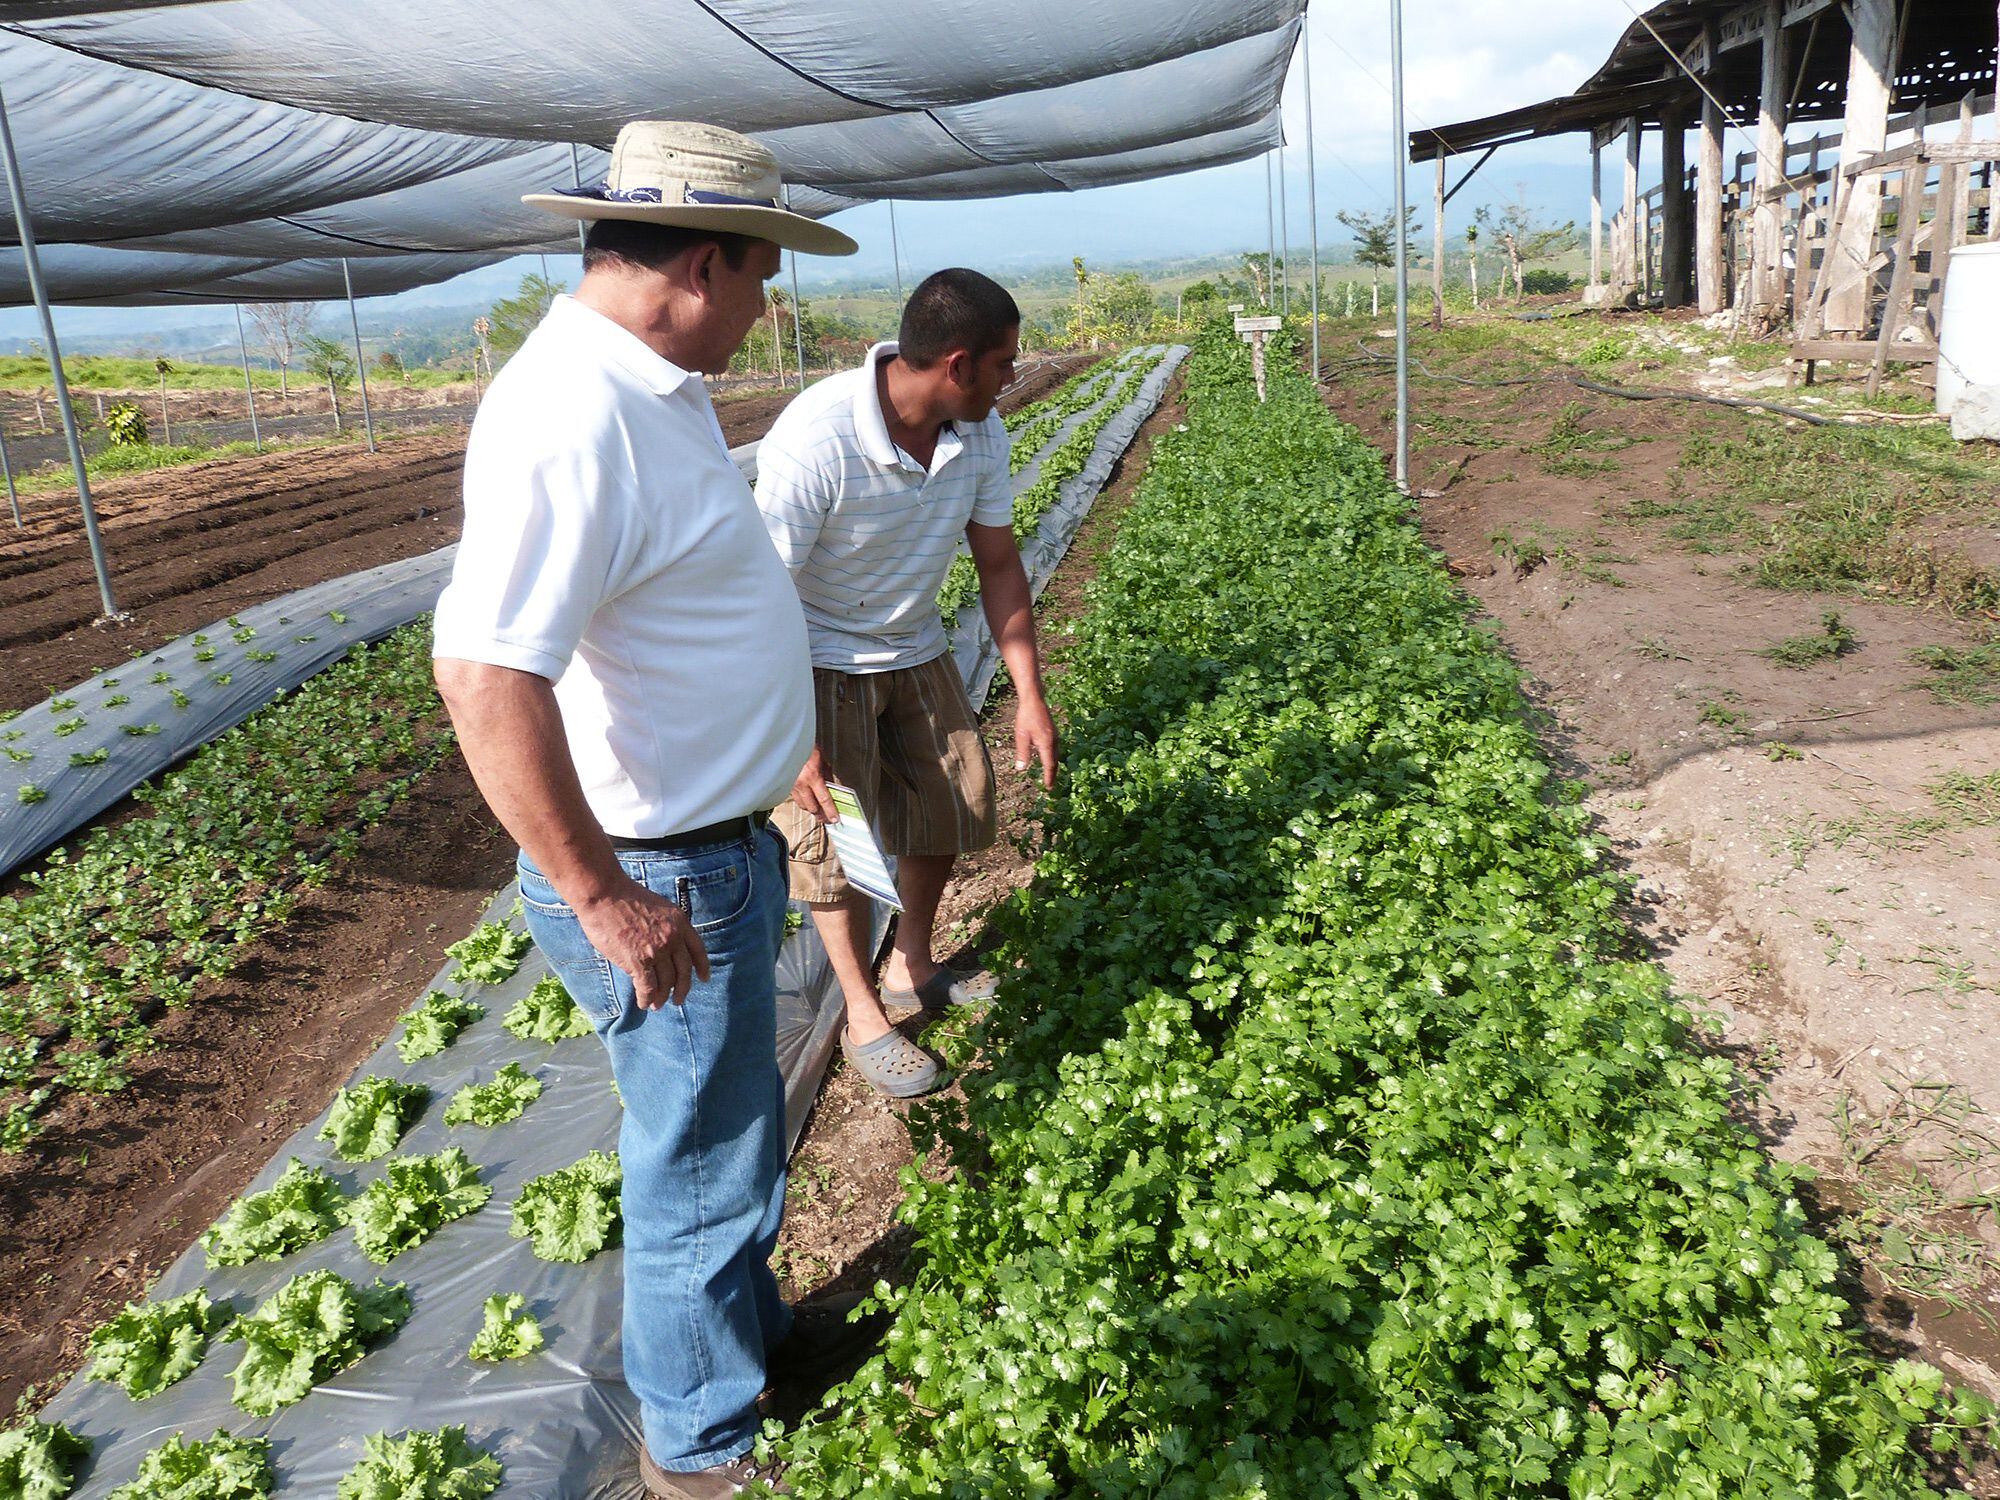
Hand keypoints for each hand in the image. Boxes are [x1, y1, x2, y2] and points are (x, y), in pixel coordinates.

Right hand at [573, 876, 711, 1008]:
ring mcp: (657, 950)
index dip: (702, 966)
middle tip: (678, 1000)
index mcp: (679, 922)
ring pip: (666, 982)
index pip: (697, 949)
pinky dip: (646, 999)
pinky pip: (647, 988)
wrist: (604, 894)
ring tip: (656, 1005)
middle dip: (682, 989)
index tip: (703, 979)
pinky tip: (643, 1004)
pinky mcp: (639, 961)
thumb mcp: (658, 906)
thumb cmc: (624, 897)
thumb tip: (665, 948)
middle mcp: (673, 937)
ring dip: (661, 997)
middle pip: (683, 971)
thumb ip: (665, 926)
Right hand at [791, 744, 839, 822]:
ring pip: (803, 805)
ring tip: (819, 812)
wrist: (788, 742)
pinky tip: (807, 802)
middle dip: (821, 815)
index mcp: (813, 777)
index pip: (824, 799)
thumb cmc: (807, 748)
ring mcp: (792, 786)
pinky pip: (795, 799)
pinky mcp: (786, 785)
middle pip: (812, 807)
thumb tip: (833, 788)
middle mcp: (801, 784)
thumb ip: (828, 776)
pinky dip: (803, 802)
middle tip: (827, 819)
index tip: (835, 819)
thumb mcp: (823, 760)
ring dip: (811, 810)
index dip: (830, 811)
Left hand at [1013, 696, 1057, 789]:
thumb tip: (1021, 769)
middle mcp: (1054, 741)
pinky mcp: (1054, 732)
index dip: (1049, 777)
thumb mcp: (1021, 736)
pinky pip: (1056, 749)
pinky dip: (1053, 758)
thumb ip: (1022, 753)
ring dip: (1054, 767)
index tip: (1048, 788)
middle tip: (1050, 786)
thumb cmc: (1026, 717)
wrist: (1034, 700)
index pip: (1049, 765)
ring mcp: (1056, 736)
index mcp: (1047, 744)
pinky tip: (1049, 758)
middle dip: (1053, 775)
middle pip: (1055, 762)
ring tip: (1050, 775)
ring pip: (1056, 756)